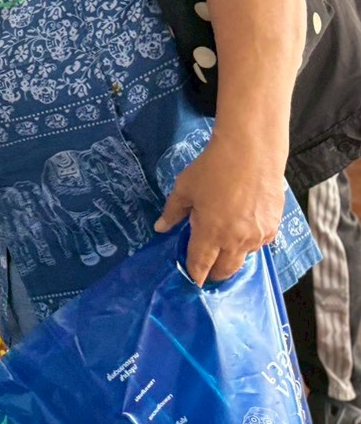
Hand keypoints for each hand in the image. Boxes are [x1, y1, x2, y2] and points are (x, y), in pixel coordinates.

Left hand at [154, 134, 286, 285]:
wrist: (251, 154)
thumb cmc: (212, 169)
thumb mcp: (184, 188)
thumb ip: (172, 212)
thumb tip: (160, 228)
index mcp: (210, 233)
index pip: (200, 264)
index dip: (194, 274)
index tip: (191, 280)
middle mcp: (236, 241)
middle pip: (225, 270)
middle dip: (214, 273)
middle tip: (206, 270)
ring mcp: (257, 236)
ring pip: (243, 258)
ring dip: (231, 257)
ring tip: (222, 247)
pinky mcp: (273, 227)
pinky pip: (259, 244)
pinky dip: (248, 243)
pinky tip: (241, 231)